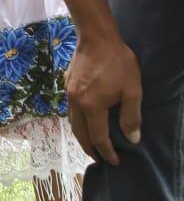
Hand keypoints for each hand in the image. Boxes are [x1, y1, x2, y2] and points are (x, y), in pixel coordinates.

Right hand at [65, 33, 141, 164]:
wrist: (96, 38)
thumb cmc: (117, 63)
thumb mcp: (132, 90)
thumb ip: (131, 116)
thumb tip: (132, 139)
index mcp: (92, 107)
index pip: (98, 137)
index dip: (106, 152)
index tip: (115, 161)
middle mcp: (76, 104)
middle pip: (80, 134)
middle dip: (90, 149)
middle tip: (100, 159)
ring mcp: (69, 95)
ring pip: (73, 123)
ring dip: (82, 137)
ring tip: (92, 144)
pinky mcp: (67, 86)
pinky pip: (71, 111)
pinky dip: (78, 122)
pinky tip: (86, 121)